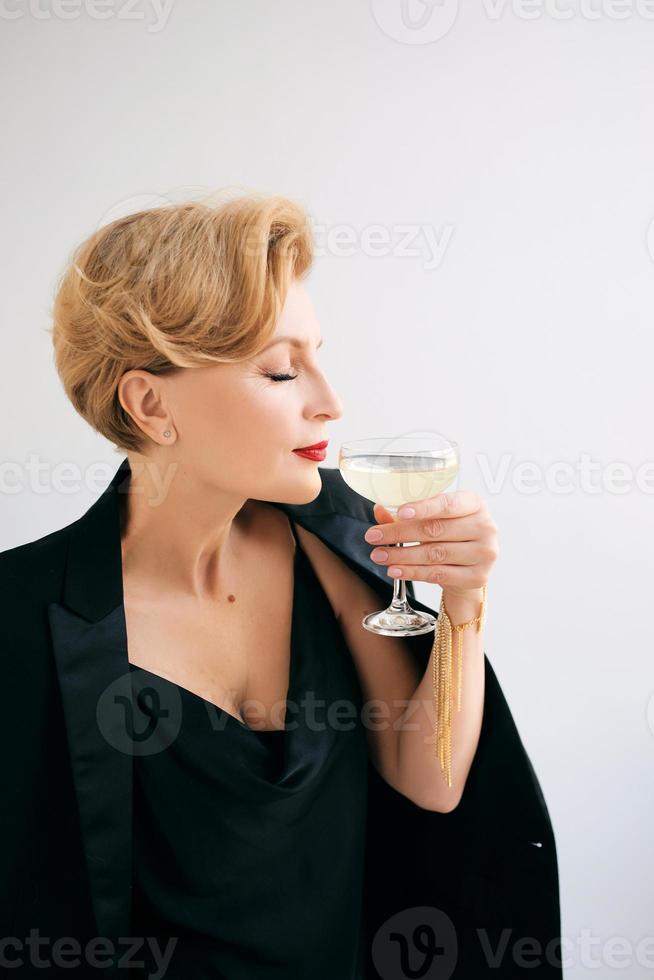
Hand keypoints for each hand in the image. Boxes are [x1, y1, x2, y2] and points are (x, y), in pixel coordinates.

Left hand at [364, 491, 498, 598]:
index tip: (399, 512)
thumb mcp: (435, 518)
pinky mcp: (477, 576)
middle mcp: (484, 526)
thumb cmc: (451, 534)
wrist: (471, 565)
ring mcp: (484, 553)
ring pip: (435, 554)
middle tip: (373, 536)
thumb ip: (408, 515)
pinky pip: (438, 574)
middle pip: (435, 530)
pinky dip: (413, 573)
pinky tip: (395, 570)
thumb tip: (379, 510)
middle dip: (399, 533)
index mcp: (474, 504)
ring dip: (402, 555)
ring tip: (379, 555)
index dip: (423, 508)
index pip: (447, 504)